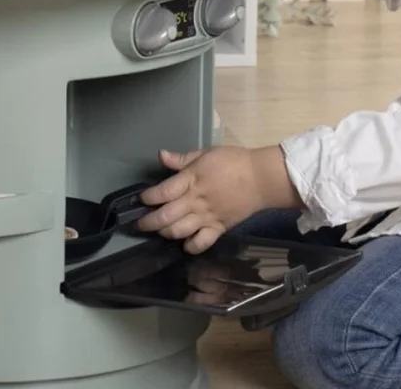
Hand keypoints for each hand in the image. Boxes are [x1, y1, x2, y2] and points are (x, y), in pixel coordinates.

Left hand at [137, 145, 301, 254]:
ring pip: (179, 231)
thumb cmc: (232, 161)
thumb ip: (182, 158)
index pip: (163, 192)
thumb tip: (161, 155)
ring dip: (165, 233)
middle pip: (166, 216)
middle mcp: (196, 201)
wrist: (261, 179)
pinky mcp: (218, 229)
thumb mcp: (206, 153)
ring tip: (160, 230)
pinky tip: (184, 243)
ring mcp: (207, 217)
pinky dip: (189, 247)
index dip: (148, 197)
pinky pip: (201, 244)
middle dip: (148, 222)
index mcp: (192, 179)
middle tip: (140, 223)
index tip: (141, 199)